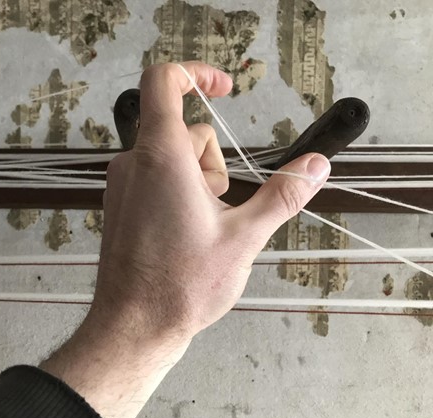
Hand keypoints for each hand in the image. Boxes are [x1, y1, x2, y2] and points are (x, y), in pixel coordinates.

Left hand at [41, 61, 329, 417]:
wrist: (133, 326)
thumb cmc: (182, 285)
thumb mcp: (244, 238)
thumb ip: (282, 195)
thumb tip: (316, 166)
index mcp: (161, 157)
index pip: (164, 82)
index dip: (196, 73)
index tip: (225, 88)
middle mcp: (133, 162)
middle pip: (184, 131)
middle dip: (212, 161)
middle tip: (218, 208)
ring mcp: (122, 185)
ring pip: (171, 159)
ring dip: (197, 182)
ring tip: (201, 228)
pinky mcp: (119, 205)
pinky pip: (154, 179)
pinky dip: (177, 194)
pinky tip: (183, 235)